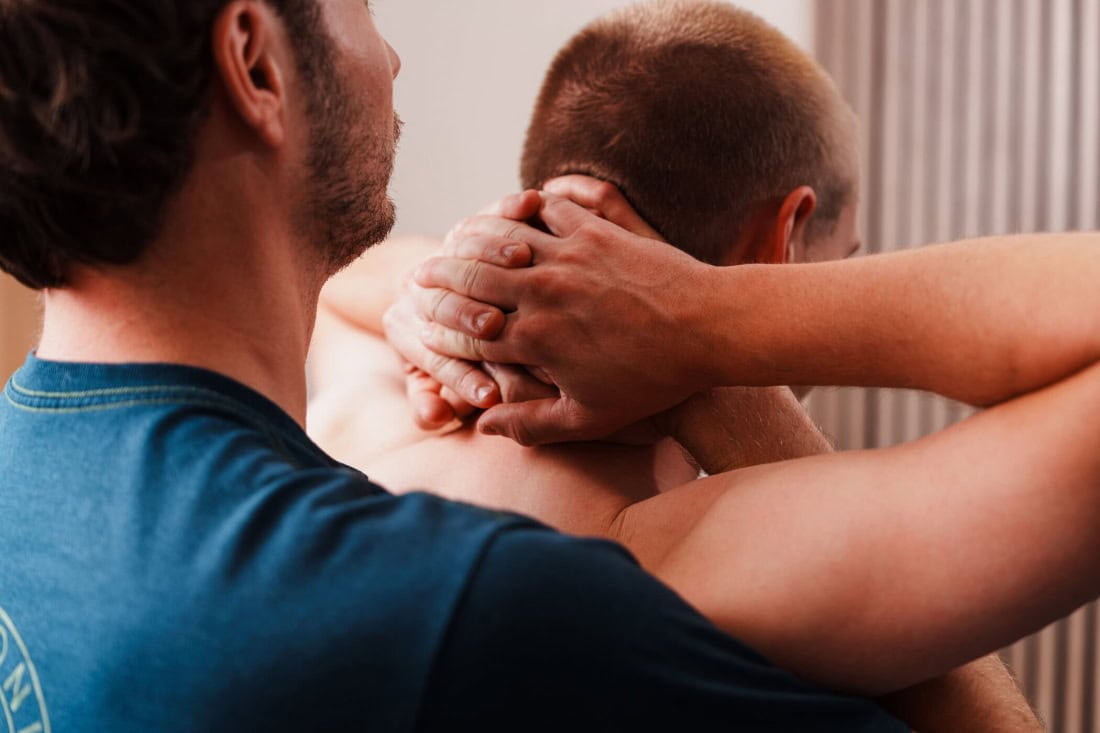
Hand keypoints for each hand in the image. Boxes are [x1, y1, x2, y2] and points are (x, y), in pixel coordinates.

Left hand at [383, 191, 540, 427]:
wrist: (449, 298)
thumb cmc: (456, 359)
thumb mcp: (438, 383)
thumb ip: (430, 403)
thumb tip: (430, 417)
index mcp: (410, 329)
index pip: (435, 355)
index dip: (460, 378)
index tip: (489, 396)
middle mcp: (423, 289)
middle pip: (446, 297)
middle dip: (469, 313)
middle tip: (495, 326)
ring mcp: (448, 256)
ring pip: (464, 248)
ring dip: (492, 254)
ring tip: (521, 264)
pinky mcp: (472, 230)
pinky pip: (490, 213)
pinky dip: (508, 206)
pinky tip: (530, 205)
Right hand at [414, 192, 718, 444]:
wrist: (710, 329)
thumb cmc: (654, 381)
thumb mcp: (592, 418)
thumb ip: (531, 424)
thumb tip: (484, 426)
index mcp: (536, 340)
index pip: (466, 329)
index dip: (438, 325)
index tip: (418, 320)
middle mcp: (543, 291)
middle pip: (471, 277)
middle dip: (438, 275)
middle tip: (419, 274)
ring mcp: (569, 254)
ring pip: (500, 237)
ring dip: (469, 237)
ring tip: (452, 237)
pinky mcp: (596, 228)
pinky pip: (548, 207)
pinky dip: (525, 206)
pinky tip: (515, 208)